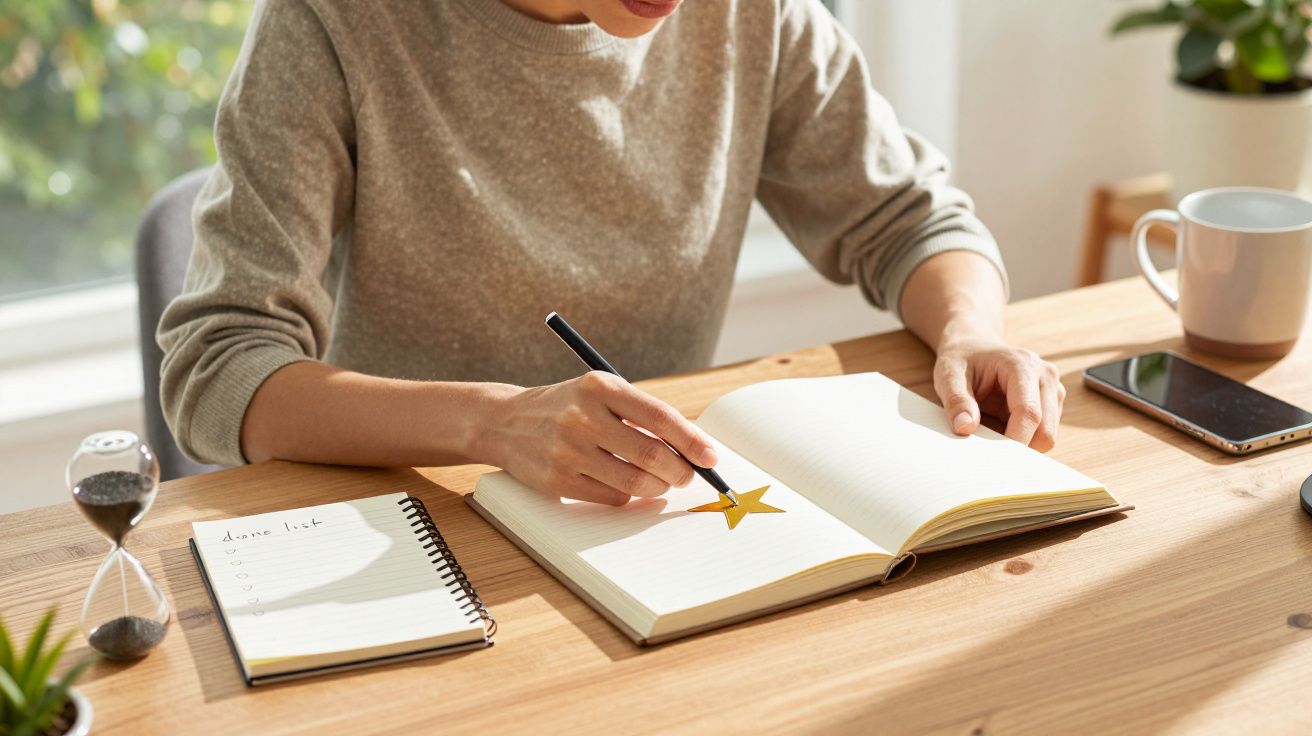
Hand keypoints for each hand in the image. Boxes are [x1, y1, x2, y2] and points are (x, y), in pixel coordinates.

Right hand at [476, 372, 718, 505]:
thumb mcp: (600, 393)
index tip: (711, 456)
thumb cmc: (568, 407)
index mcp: (600, 387)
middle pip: (651, 454)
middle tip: (687, 476)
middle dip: (679, 471)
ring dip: (657, 487)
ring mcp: (568, 451)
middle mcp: (583, 417)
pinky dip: (628, 495)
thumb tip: (692, 448)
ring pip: (634, 482)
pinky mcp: (557, 480)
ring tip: (659, 481)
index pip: (659, 416)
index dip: (691, 440)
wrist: (505, 422)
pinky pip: (612, 497)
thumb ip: (641, 414)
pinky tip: (622, 482)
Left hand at [932, 336, 1065, 451]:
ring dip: (1022, 444)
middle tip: (989, 456)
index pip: (1029, 413)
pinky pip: (1043, 434)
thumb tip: (965, 428)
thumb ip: (956, 400)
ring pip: (1047, 435)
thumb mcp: (948, 375)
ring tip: (992, 433)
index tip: (993, 462)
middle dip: (1020, 449)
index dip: (1015, 441)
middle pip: (1046, 430)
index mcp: (1022, 365)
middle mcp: (1046, 376)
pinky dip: (1024, 440)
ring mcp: (1053, 390)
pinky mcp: (1053, 403)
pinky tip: (1002, 430)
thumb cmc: (962, 359)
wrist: (973, 345)